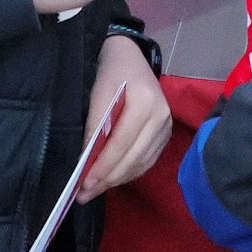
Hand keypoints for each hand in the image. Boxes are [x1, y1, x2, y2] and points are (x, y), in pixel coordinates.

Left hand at [78, 36, 170, 202]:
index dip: (104, 166)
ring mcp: (167, 127)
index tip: (84, 183)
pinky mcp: (165, 134)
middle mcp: (161, 117)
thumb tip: (86, 160)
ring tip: (95, 189)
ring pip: (141, 163)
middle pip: (134, 158)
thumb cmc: (112, 73)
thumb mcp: (98, 94)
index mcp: (146, 103)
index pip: (122, 143)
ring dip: (118, 179)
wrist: (131, 57)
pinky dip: (129, 172)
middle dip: (108, 178)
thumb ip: (95, 126)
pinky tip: (112, 177)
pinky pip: (147, 160)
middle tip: (85, 194)